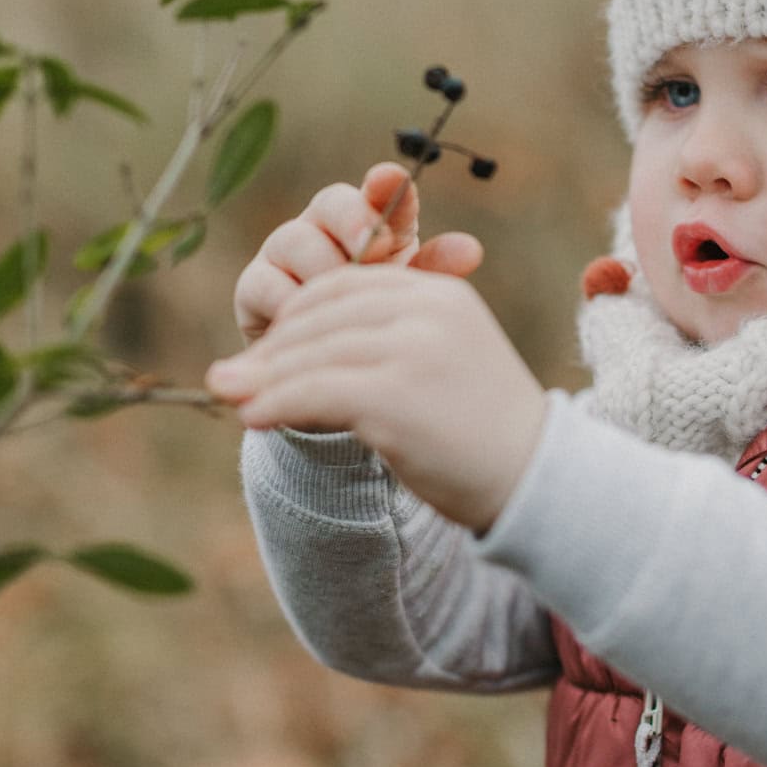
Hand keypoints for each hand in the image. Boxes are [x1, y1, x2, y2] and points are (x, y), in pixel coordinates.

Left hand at [206, 262, 547, 532]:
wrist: (537, 481)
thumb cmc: (486, 434)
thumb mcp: (446, 364)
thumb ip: (391, 343)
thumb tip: (300, 359)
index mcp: (442, 294)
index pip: (348, 285)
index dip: (298, 314)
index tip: (267, 348)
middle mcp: (428, 311)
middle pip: (324, 315)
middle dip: (272, 348)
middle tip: (229, 377)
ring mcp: (413, 349)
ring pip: (313, 354)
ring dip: (263, 379)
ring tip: (229, 395)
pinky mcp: (395, 395)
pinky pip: (314, 392)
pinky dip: (276, 404)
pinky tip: (252, 419)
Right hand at [228, 160, 483, 343]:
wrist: (333, 385)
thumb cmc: (377, 331)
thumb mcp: (410, 304)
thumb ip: (435, 274)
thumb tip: (472, 249)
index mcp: (371, 223)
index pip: (380, 191)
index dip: (385, 185)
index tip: (392, 181)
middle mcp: (324, 227)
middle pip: (332, 203)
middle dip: (353, 222)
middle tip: (373, 247)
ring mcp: (284, 253)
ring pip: (295, 239)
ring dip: (321, 269)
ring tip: (345, 304)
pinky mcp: (253, 288)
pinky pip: (263, 284)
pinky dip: (287, 305)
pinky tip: (308, 328)